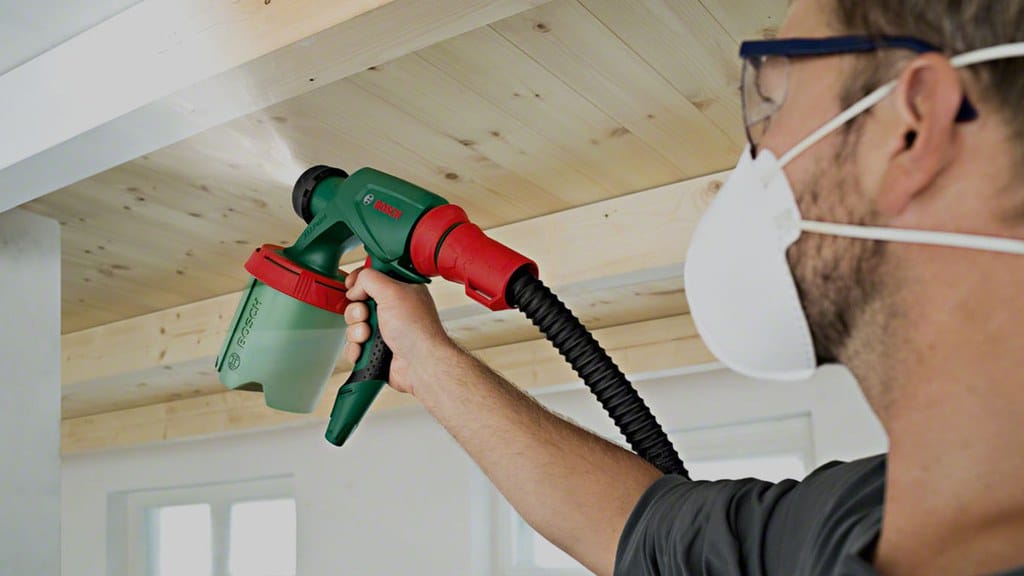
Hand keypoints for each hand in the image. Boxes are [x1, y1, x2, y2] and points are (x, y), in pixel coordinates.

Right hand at [343, 267, 454, 394]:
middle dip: (357, 310)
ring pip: (354, 325)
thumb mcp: (393, 291)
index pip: (374, 277)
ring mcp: (385, 331)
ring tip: (369, 336)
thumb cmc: (418, 330)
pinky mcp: (377, 350)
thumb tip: (354, 287)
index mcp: (402, 291)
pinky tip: (365, 351)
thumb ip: (369, 279)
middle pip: (359, 302)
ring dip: (356, 331)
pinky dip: (356, 349)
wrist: (420, 364)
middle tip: (366, 315)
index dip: (359, 280)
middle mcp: (393, 310)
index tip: (352, 285)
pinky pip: (354, 345)